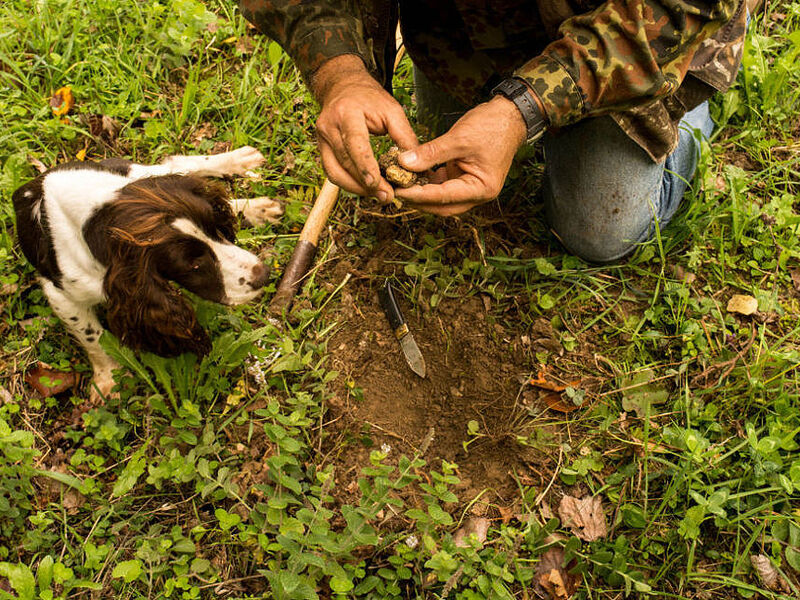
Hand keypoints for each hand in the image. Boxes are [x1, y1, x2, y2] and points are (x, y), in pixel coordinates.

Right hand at [313, 55, 418, 201]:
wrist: (344, 87)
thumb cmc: (371, 99)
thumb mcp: (392, 110)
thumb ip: (404, 137)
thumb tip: (416, 166)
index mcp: (347, 113)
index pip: (355, 143)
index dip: (364, 166)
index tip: (376, 184)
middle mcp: (329, 126)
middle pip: (345, 162)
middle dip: (365, 184)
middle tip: (388, 196)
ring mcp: (321, 139)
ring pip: (335, 172)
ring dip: (357, 188)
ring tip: (379, 196)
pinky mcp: (321, 149)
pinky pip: (332, 172)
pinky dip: (349, 184)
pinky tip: (366, 189)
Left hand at [395, 95, 526, 215]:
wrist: (509, 115)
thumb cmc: (491, 125)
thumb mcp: (458, 138)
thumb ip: (431, 153)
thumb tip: (404, 162)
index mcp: (481, 188)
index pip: (444, 197)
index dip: (419, 195)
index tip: (399, 190)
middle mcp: (478, 193)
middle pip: (443, 207)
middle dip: (419, 201)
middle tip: (396, 192)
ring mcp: (472, 188)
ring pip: (442, 200)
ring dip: (423, 194)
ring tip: (401, 184)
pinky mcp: (465, 179)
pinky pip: (444, 187)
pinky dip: (429, 183)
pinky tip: (413, 176)